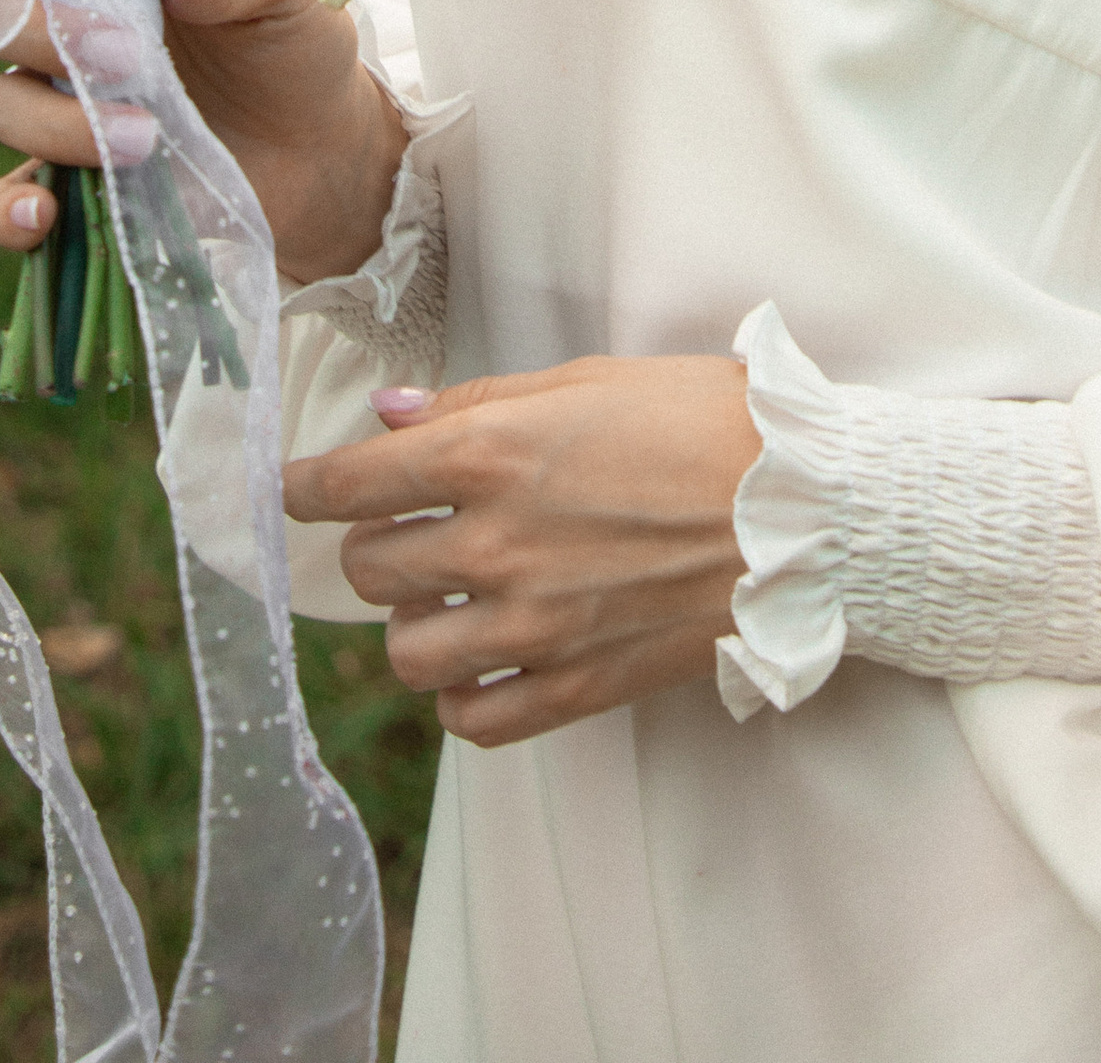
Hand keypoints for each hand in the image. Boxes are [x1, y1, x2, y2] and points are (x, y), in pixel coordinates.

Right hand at [0, 0, 405, 286]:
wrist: (323, 155)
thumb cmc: (297, 47)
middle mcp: (73, 30)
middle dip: (38, 31)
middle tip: (128, 57)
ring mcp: (67, 107)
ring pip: (4, 104)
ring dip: (53, 123)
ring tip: (146, 141)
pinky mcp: (75, 180)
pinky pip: (6, 199)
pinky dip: (7, 210)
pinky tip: (44, 214)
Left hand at [283, 352, 759, 746]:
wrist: (804, 508)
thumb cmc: (701, 422)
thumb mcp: (585, 381)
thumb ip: (477, 402)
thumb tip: (389, 417)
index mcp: (491, 454)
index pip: (347, 483)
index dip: (306, 486)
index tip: (295, 489)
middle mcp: (497, 543)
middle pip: (370, 570)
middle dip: (376, 546)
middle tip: (411, 528)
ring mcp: (533, 626)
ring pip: (406, 654)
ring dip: (416, 623)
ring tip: (454, 596)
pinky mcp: (575, 686)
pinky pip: (471, 718)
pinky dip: (462, 695)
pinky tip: (486, 658)